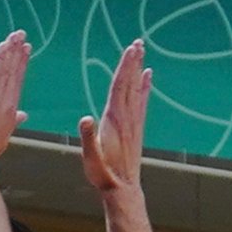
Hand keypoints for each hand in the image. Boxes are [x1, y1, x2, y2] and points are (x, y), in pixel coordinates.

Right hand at [78, 36, 146, 200]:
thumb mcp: (91, 159)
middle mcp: (127, 118)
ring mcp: (133, 122)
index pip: (119, 88)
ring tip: (141, 52)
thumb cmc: (103, 175)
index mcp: (114, 120)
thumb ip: (87, 139)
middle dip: (133, 62)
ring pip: (136, 89)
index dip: (124, 68)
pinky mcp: (136, 128)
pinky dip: (144, 86)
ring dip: (138, 70)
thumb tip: (84, 119)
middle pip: (129, 83)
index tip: (130, 50)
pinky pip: (141, 101)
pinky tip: (146, 77)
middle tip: (138, 42)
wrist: (123, 189)